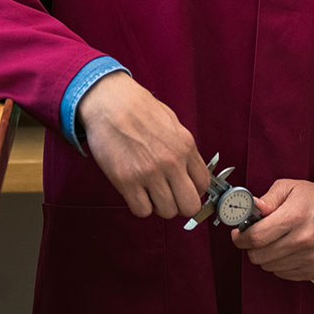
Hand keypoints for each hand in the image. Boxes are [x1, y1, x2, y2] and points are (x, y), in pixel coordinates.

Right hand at [76, 71, 209, 218]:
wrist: (110, 102)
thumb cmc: (138, 109)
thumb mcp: (172, 123)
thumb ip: (183, 149)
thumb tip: (189, 171)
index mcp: (185, 146)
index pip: (204, 184)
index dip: (194, 190)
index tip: (184, 189)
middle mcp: (171, 162)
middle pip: (189, 205)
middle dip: (180, 205)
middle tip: (169, 197)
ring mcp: (149, 173)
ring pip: (166, 212)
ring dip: (159, 206)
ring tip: (150, 193)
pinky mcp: (127, 180)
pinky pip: (142, 210)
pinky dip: (140, 206)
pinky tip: (136, 193)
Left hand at [231, 171, 313, 281]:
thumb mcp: (290, 187)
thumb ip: (267, 199)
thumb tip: (249, 209)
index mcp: (295, 216)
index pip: (256, 237)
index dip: (240, 238)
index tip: (238, 234)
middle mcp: (303, 240)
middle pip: (259, 256)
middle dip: (251, 247)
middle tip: (255, 236)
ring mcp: (310, 258)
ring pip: (269, 266)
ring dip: (265, 255)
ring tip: (274, 240)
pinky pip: (283, 274)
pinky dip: (279, 264)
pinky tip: (286, 249)